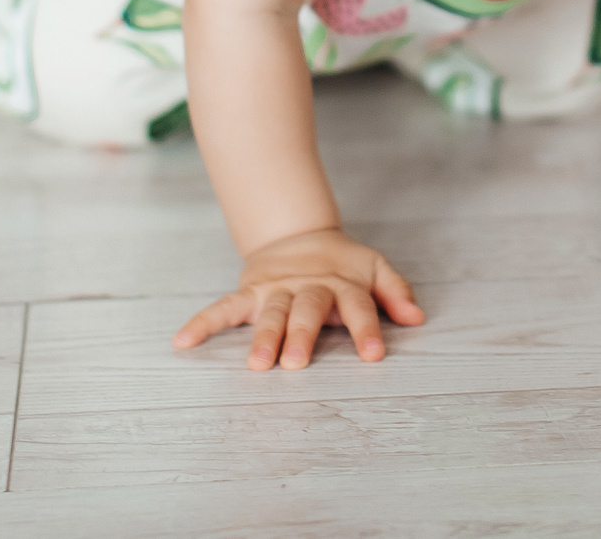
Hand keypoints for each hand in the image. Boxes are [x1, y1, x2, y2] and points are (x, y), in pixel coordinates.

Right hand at [171, 227, 425, 368]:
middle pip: (305, 310)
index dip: (366, 328)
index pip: (357, 305)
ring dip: (262, 337)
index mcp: (341, 283)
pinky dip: (203, 322)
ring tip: (256, 364)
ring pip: (269, 313)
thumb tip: (417, 317)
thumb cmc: (342, 265)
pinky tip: (183, 341)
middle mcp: (307, 286)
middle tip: (295, 363)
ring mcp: (275, 289)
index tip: (374, 355)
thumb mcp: (374, 269)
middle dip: (300, 335)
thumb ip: (395, 291)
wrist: (298, 235)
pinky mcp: (250, 291)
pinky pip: (223, 306)